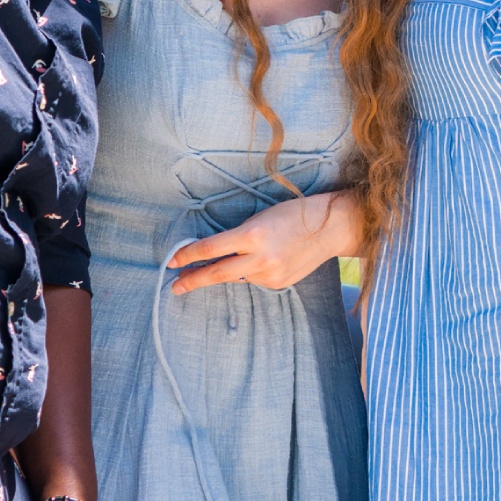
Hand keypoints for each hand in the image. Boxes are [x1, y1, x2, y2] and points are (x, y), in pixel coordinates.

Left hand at [168, 192, 358, 294]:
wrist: (328, 229)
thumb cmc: (291, 215)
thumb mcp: (259, 219)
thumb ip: (237, 239)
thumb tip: (213, 255)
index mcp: (253, 235)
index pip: (211, 248)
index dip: (188, 255)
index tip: (172, 261)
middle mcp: (261, 258)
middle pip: (217, 273)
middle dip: (193, 280)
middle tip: (175, 286)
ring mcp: (270, 274)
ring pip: (236, 277)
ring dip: (226, 271)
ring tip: (221, 265)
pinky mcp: (278, 284)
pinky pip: (253, 280)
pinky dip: (250, 271)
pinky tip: (262, 260)